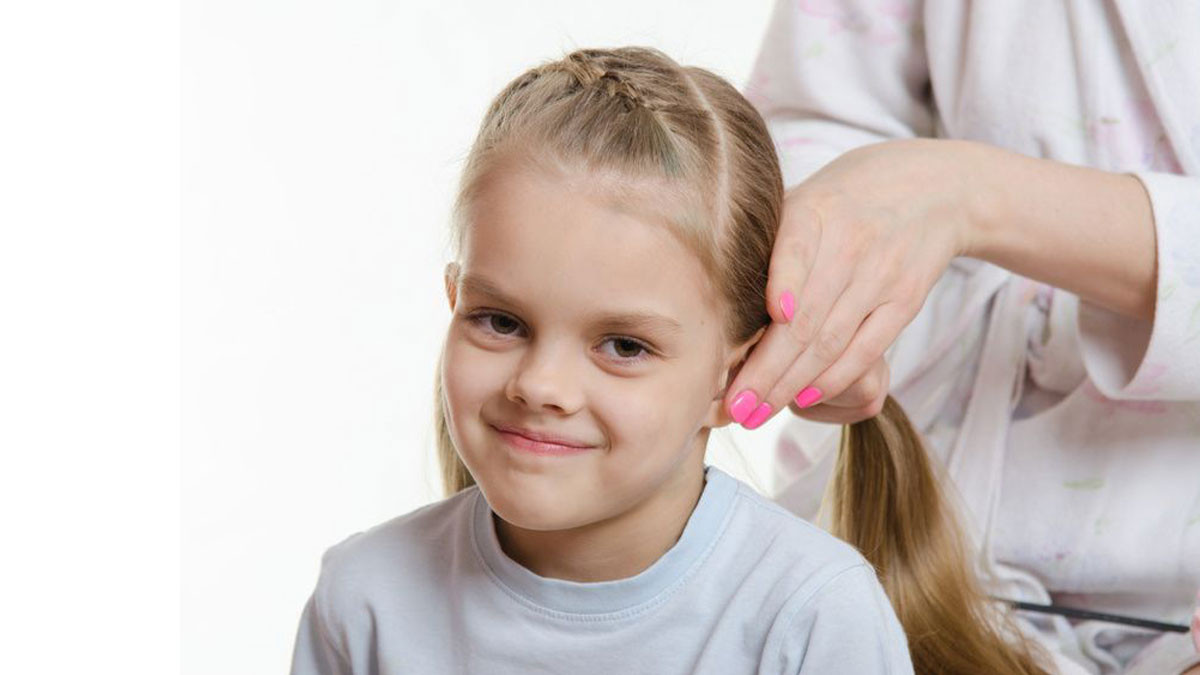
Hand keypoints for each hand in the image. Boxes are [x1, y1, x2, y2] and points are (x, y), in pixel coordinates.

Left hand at [724, 139, 974, 428]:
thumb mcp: (803, 202)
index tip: (759, 325)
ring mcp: (882, 274)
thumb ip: (769, 247)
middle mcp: (850, 243)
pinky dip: (832, 380)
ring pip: (831, 342)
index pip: (796, 252)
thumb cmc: (842, 202)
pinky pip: (866, 350)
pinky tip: (802, 400)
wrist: (930, 190)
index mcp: (815, 211)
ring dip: (790, 385)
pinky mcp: (905, 301)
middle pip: (805, 318)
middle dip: (765, 370)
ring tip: (755, 413)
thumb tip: (719, 311)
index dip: (781, 286)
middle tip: (733, 405)